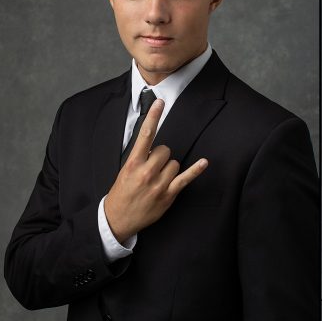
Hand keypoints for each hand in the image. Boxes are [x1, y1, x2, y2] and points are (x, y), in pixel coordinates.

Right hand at [104, 99, 208, 243]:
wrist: (117, 219)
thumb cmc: (122, 192)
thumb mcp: (124, 171)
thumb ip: (139, 157)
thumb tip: (154, 146)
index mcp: (133, 163)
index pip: (145, 135)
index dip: (153, 117)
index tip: (160, 102)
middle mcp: (146, 172)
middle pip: (165, 150)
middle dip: (161, 156)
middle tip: (152, 168)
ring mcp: (158, 184)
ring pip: (174, 163)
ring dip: (169, 169)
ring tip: (157, 180)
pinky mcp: (168, 195)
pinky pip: (185, 178)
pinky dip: (195, 170)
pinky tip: (204, 162)